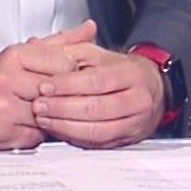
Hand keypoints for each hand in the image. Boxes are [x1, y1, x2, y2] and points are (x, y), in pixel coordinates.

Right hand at [0, 22, 95, 148]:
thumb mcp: (21, 54)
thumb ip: (58, 43)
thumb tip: (88, 30)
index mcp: (14, 56)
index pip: (64, 63)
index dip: (73, 72)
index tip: (72, 76)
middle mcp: (7, 80)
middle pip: (58, 89)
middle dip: (65, 95)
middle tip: (64, 96)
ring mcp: (5, 109)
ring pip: (51, 114)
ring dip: (53, 115)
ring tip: (45, 110)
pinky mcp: (4, 133)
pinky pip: (38, 135)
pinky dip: (39, 132)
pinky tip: (31, 124)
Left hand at [29, 36, 165, 148]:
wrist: (151, 89)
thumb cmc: (120, 70)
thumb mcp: (97, 53)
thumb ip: (68, 51)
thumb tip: (39, 48)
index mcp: (130, 73)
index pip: (96, 80)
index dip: (68, 85)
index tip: (45, 86)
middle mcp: (137, 99)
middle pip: (96, 107)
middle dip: (62, 108)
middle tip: (39, 105)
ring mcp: (133, 122)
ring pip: (97, 130)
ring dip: (65, 126)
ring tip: (44, 119)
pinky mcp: (125, 139)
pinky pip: (97, 143)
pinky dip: (74, 137)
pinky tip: (58, 129)